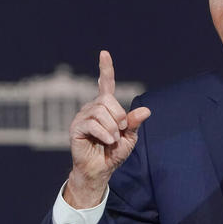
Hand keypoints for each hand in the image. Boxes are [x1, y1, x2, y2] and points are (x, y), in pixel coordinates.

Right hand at [64, 50, 150, 208]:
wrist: (101, 169)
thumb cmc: (114, 152)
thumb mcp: (130, 137)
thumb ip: (135, 123)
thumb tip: (146, 110)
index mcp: (106, 107)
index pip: (106, 84)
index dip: (106, 69)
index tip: (104, 53)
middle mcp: (92, 108)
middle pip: (108, 100)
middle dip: (120, 117)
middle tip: (120, 132)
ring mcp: (82, 117)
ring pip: (102, 112)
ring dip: (113, 129)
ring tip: (112, 140)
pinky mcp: (76, 128)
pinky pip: (94, 124)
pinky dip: (106, 134)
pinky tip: (108, 142)